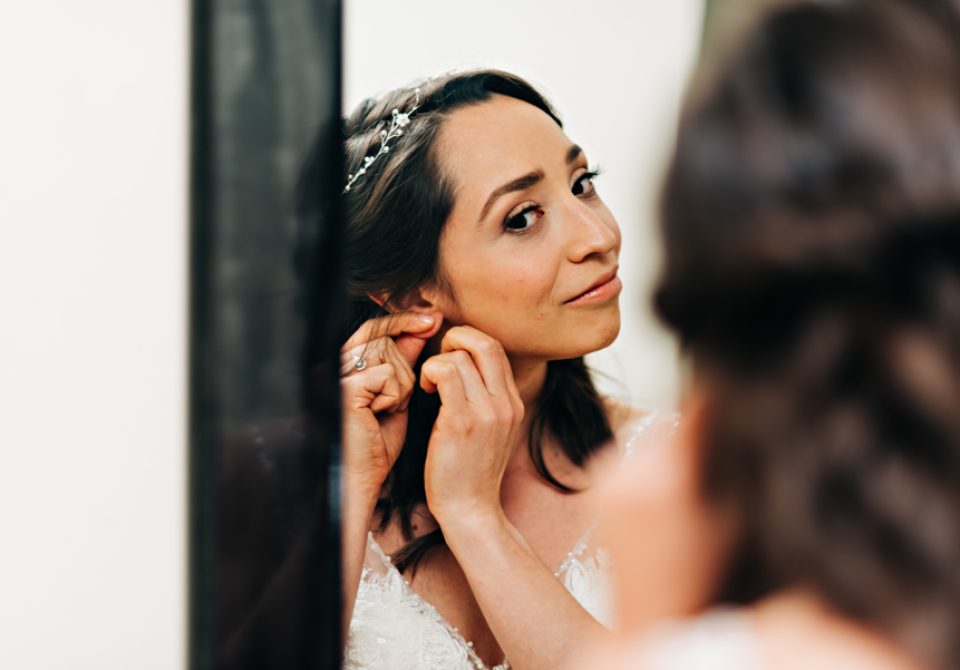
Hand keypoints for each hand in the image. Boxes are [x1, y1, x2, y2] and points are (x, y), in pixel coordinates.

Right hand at [340, 311, 441, 493]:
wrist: (361, 477)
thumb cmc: (376, 442)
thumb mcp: (396, 394)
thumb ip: (405, 360)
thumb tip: (425, 325)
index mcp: (346, 363)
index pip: (376, 327)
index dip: (404, 320)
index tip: (433, 319)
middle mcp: (336, 363)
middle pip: (386, 339)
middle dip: (404, 365)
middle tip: (399, 396)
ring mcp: (337, 373)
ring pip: (389, 357)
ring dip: (400, 386)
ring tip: (384, 411)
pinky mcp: (344, 387)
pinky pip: (387, 375)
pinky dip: (393, 397)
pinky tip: (378, 415)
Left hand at [419, 326, 524, 524]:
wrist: (471, 510)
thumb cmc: (471, 472)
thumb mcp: (492, 431)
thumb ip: (487, 400)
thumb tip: (467, 369)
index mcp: (513, 403)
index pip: (496, 348)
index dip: (469, 341)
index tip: (450, 356)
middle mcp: (505, 404)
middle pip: (484, 342)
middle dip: (455, 339)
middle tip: (438, 359)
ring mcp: (486, 413)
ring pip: (460, 356)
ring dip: (436, 361)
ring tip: (428, 384)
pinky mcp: (461, 422)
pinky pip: (444, 374)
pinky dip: (429, 373)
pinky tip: (425, 391)